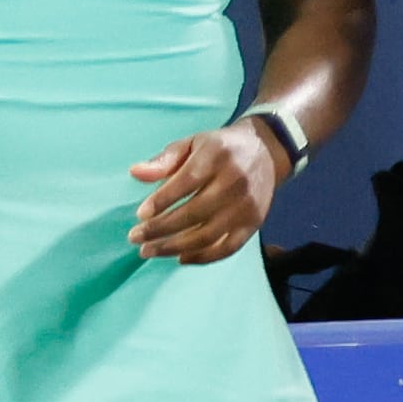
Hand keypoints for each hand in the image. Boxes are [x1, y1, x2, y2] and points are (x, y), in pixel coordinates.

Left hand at [128, 120, 290, 264]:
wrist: (267, 151)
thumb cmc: (220, 148)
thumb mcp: (192, 144)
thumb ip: (164, 160)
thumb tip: (135, 173)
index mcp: (217, 155)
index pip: (187, 181)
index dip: (162, 200)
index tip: (140, 215)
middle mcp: (235, 181)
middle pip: (194, 213)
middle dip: (160, 229)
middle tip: (135, 238)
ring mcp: (246, 205)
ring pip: (207, 235)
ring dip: (174, 247)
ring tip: (149, 251)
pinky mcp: (254, 223)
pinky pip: (227, 248)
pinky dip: (202, 257)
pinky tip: (180, 258)